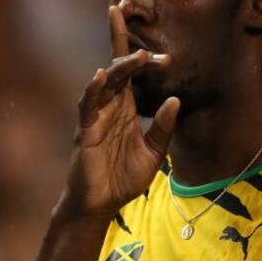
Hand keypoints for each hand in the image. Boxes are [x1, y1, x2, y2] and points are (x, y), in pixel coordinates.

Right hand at [61, 5, 179, 217]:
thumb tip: (176, 100)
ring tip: (140, 56)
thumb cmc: (124, 178)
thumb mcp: (153, 153)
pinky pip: (87, 105)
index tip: (169, 60)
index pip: (133, 77)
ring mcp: (97, 116)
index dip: (147, 63)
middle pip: (119, 71)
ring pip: (106, 83)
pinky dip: (92, 90)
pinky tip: (100, 76)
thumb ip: (163, 128)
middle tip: (160, 56)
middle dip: (134, 56)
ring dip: (120, 68)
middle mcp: (111, 107)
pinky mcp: (85, 130)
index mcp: (127, 109)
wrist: (103, 204)